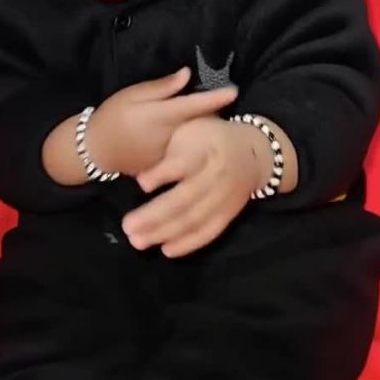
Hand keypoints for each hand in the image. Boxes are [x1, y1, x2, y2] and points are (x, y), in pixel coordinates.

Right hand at [86, 67, 237, 177]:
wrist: (96, 150)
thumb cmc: (112, 116)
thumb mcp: (132, 95)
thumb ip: (162, 87)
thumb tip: (187, 74)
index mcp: (162, 115)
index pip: (195, 104)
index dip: (216, 97)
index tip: (234, 91)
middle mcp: (170, 136)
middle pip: (199, 122)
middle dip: (212, 113)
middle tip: (221, 101)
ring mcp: (169, 154)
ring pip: (194, 139)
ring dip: (203, 129)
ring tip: (210, 118)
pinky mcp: (166, 166)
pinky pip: (184, 152)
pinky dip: (190, 144)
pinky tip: (192, 139)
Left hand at [121, 115, 261, 257]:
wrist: (252, 152)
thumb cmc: (208, 137)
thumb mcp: (189, 128)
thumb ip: (167, 148)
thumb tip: (138, 175)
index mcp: (204, 149)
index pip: (182, 163)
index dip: (162, 174)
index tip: (141, 183)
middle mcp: (215, 175)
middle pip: (184, 198)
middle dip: (155, 215)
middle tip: (127, 227)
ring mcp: (224, 197)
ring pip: (193, 219)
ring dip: (165, 233)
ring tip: (138, 242)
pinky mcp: (229, 214)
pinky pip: (208, 232)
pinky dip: (188, 244)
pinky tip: (166, 251)